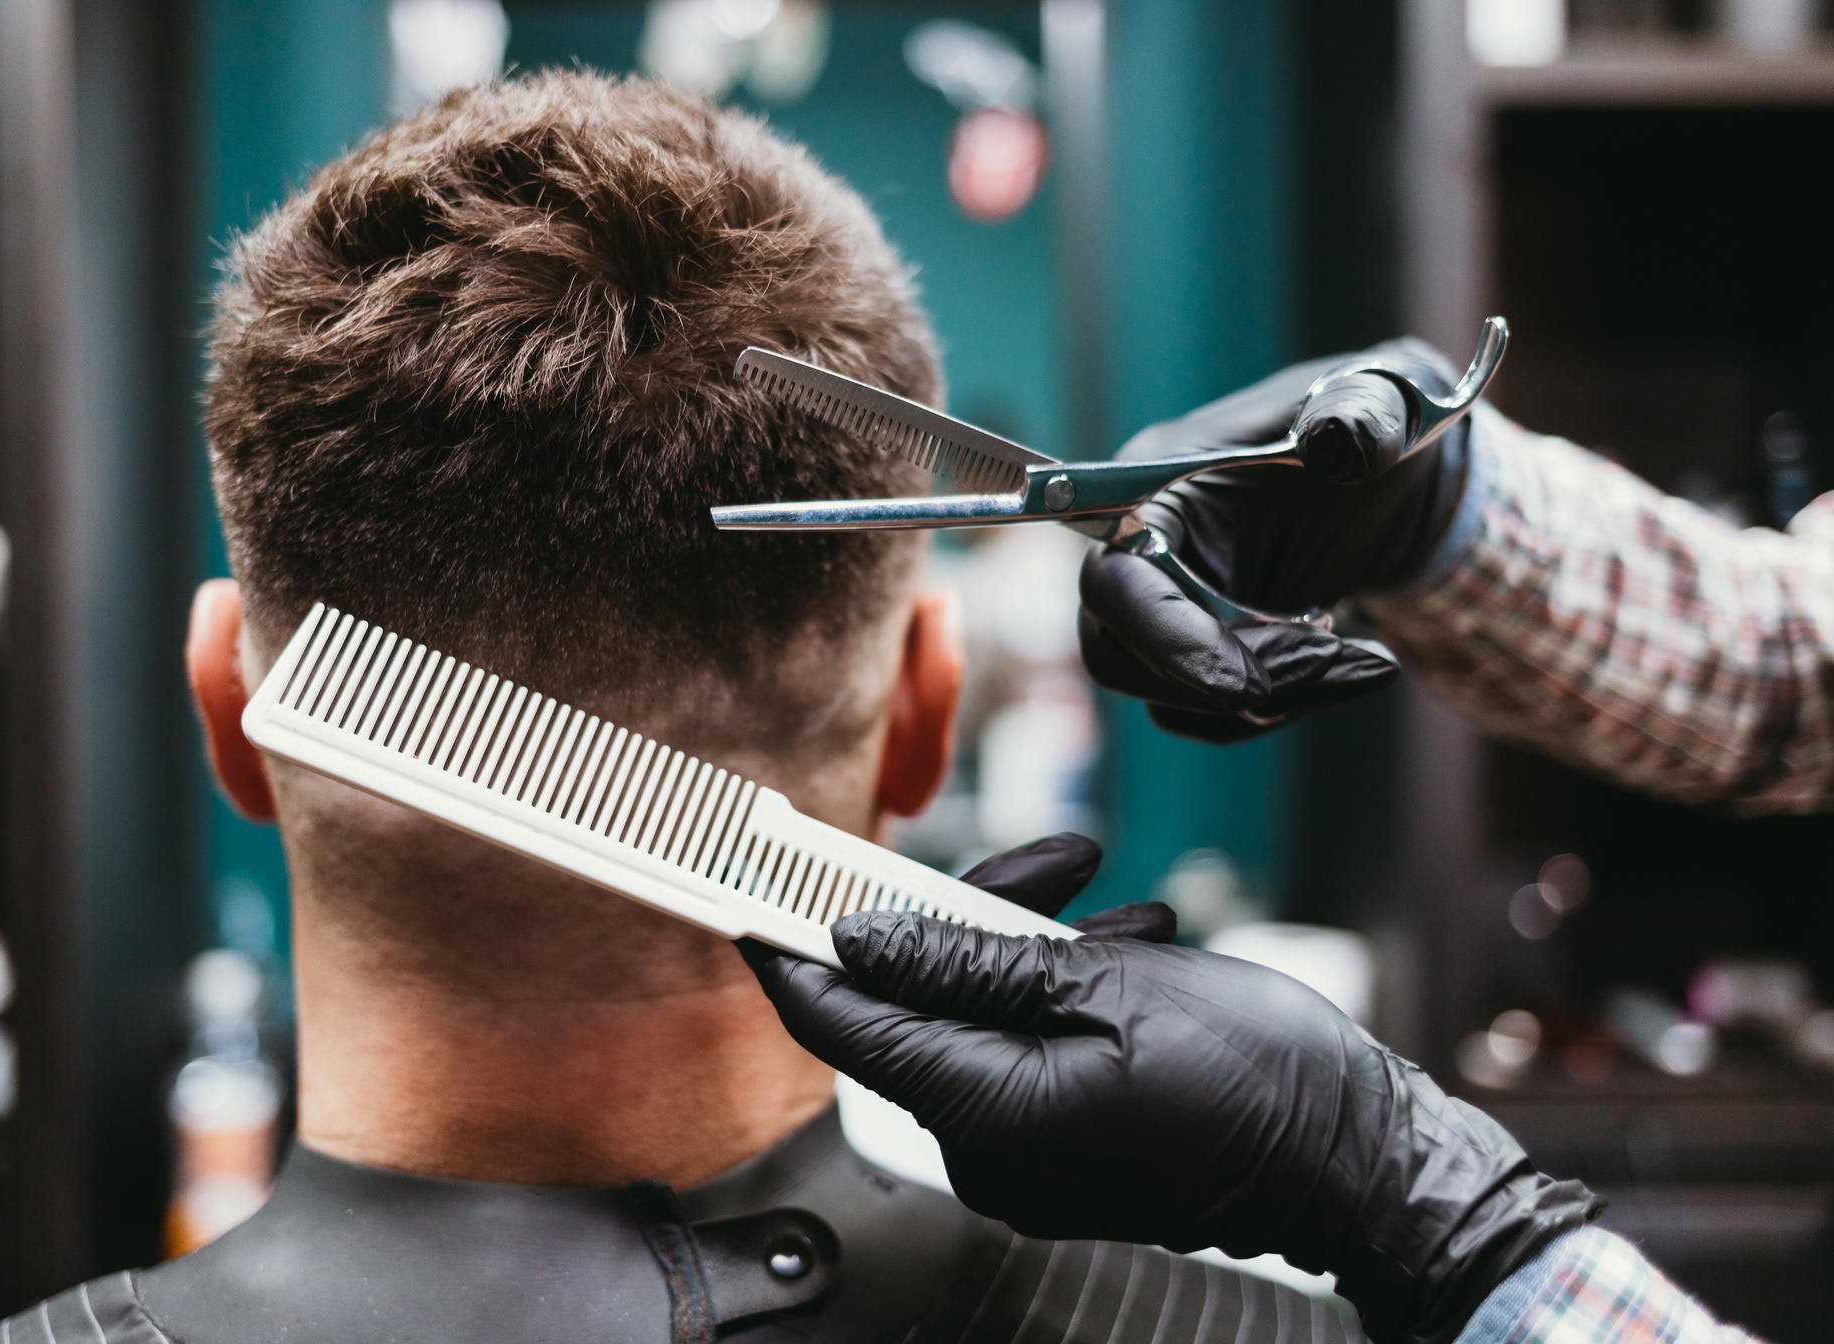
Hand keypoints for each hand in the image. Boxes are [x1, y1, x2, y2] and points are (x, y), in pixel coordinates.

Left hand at [747, 858, 1600, 1343]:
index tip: (744, 877)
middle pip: (919, 1002)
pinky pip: (1028, 1042)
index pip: (838, 1020)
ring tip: (1121, 907)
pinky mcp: (1066, 1138)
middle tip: (1046, 860)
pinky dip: (1065, 986)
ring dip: (1035, 942)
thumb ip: (968, 963)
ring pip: (983, 1011)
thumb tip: (859, 935)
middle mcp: (987, 1145)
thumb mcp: (1107, 986)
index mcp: (983, 1110)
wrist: (1360, 1158)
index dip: (785, 941)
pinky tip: (1137, 947)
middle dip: (968, 916)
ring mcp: (1027, 1150)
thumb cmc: (1255, 1076)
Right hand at [1079, 339, 1474, 741]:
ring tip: (1367, 661)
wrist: (1395, 469)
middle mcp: (1141, 550)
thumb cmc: (1378, 423)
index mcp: (1157, 486)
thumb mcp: (1384, 406)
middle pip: (1120, 656)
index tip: (1249, 688)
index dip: (1167, 642)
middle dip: (1227, 681)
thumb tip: (1342, 440)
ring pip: (1171, 697)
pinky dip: (1286, 704)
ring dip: (1274, 697)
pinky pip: (1212, 711)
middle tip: (1335, 657)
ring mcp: (1167, 605)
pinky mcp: (1201, 645)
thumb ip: (1363, 414)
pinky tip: (1357, 667)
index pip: (1114, 582)